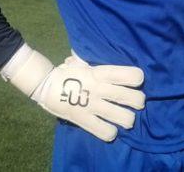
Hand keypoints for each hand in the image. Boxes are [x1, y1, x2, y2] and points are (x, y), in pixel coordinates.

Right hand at [1, 45, 144, 141]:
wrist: (44, 85)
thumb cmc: (67, 72)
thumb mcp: (82, 61)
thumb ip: (94, 60)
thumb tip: (99, 51)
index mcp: (100, 73)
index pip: (131, 76)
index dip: (137, 79)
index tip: (134, 81)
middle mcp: (100, 89)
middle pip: (134, 99)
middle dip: (139, 102)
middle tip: (134, 103)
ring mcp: (93, 106)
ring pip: (125, 118)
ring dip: (128, 119)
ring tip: (124, 118)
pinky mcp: (85, 121)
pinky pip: (106, 132)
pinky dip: (111, 132)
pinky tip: (109, 128)